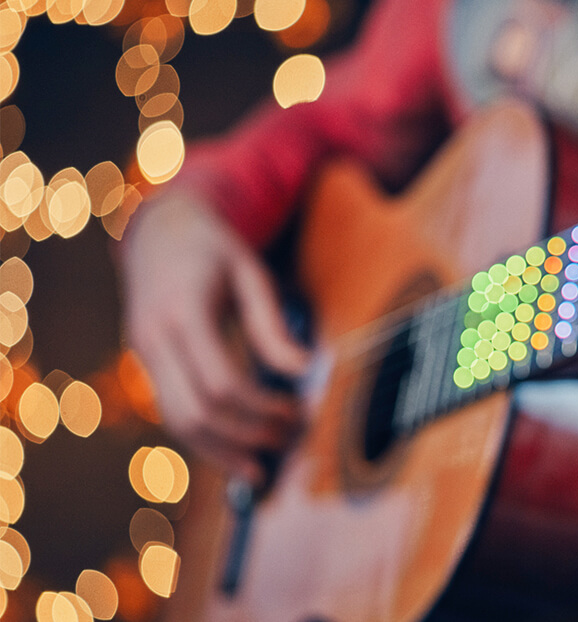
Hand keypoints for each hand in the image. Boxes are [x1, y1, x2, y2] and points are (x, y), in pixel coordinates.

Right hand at [119, 190, 311, 485]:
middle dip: (244, 437)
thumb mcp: (250, 274)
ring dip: (219, 453)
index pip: (220, 384)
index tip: (298, 414)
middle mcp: (153, 339)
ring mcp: (144, 355)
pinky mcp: (147, 366)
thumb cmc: (213, 249)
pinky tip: (235, 455)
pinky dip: (203, 440)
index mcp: (183, 312)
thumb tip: (306, 371)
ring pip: (176, 423)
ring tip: (261, 473)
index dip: (262, 410)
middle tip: (289, 442)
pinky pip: (171, 414)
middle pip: (195, 412)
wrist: (158, 232)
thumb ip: (273, 325)